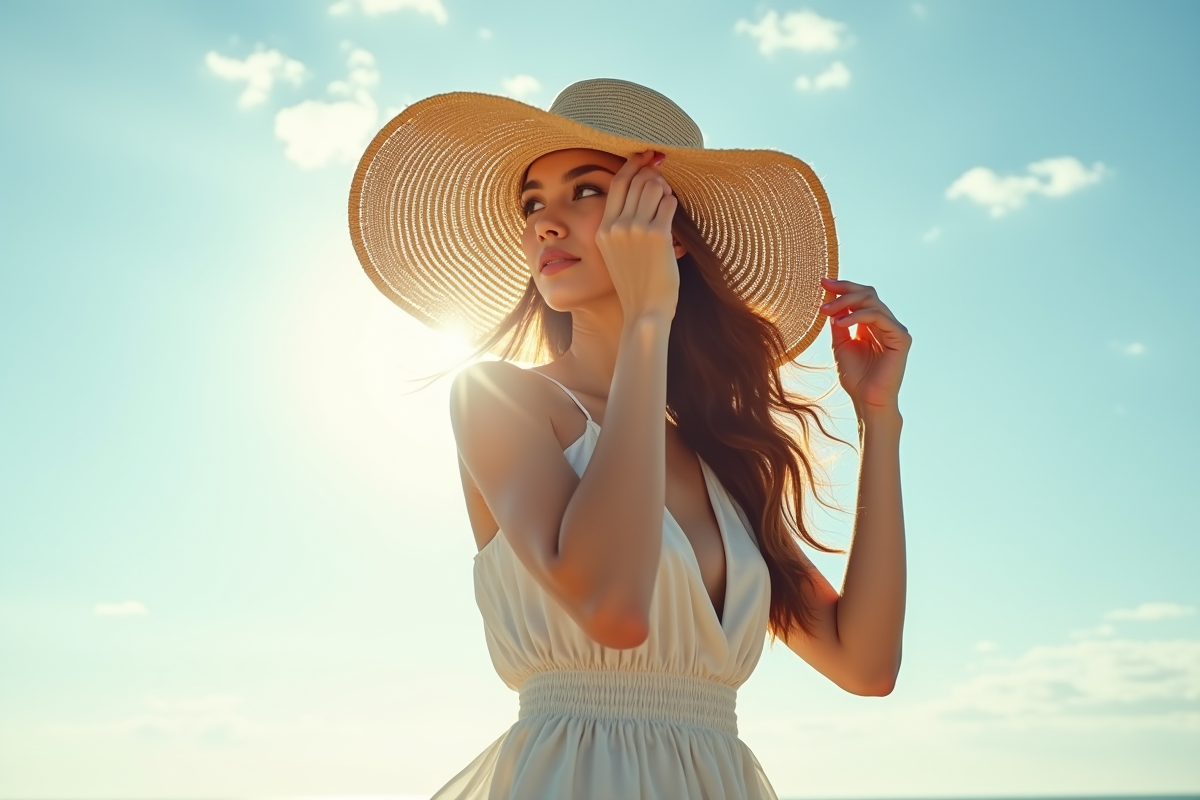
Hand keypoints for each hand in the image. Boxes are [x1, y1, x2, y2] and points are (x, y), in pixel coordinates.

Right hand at [594, 150, 679, 322]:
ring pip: (654, 187)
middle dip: (653, 175)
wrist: (644, 310)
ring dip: (665, 188)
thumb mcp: (614, 253)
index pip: (617, 183)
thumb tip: (639, 193)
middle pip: (637, 180)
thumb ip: (619, 226)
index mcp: (603, 228)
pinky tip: (673, 210)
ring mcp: (636, 229)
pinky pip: (669, 203)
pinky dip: (673, 202)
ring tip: (667, 199)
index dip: (633, 165)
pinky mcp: (657, 235)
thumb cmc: (635, 284)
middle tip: (663, 180)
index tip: (645, 157)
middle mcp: (616, 225)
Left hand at [819, 278, 910, 415]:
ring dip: (846, 303)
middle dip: (844, 289)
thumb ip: (838, 322)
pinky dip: (857, 317)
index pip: (861, 296)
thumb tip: (831, 299)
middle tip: (824, 291)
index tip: (822, 282)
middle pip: (868, 293)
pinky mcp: (901, 338)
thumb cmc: (855, 376)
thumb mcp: (840, 344)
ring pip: (872, 302)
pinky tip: (840, 324)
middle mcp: (886, 323)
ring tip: (825, 311)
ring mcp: (895, 329)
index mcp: (872, 324)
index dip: (843, 287)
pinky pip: (879, 317)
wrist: (866, 400)